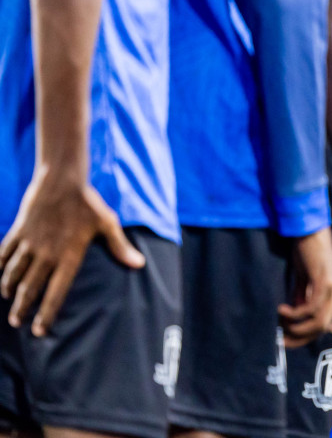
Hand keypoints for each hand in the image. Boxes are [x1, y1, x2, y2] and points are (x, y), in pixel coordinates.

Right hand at [0, 172, 144, 335]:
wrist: (62, 180)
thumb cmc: (88, 203)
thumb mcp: (107, 224)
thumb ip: (120, 247)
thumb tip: (139, 264)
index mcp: (69, 255)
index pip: (56, 291)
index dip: (46, 313)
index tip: (39, 330)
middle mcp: (47, 253)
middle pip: (31, 288)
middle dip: (23, 308)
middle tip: (18, 322)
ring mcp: (30, 243)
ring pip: (14, 273)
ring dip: (10, 289)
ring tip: (9, 301)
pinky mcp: (19, 231)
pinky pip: (5, 253)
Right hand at [279, 228, 331, 346]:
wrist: (309, 228)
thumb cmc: (306, 250)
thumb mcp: (304, 278)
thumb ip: (302, 295)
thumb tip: (295, 316)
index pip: (323, 325)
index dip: (305, 337)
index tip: (286, 340)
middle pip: (322, 328)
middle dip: (300, 338)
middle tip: (280, 340)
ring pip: (319, 321)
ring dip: (296, 327)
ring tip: (280, 321)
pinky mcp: (325, 280)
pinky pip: (311, 307)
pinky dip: (295, 313)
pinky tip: (281, 309)